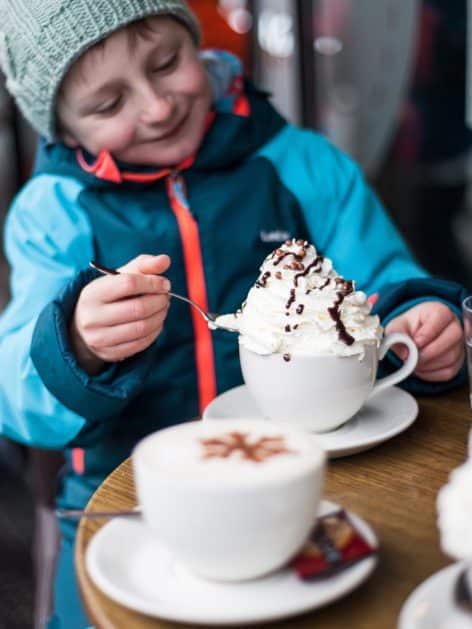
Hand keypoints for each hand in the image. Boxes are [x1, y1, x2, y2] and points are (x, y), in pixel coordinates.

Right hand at [70, 254, 170, 373]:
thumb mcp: (120, 276)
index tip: (164, 283)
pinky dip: (155, 332)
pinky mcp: (110, 353)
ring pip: (141, 328)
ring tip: (163, 308)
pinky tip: (156, 323)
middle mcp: (92, 317)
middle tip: (166, 297)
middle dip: (159, 301)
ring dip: (160, 317)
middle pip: (138, 308)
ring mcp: (100, 338)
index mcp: (93, 293)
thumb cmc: (110, 295)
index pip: (128, 283)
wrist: (85, 325)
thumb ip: (143, 266)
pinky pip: (141, 343)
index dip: (152, 282)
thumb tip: (165, 260)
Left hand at [385, 301, 463, 381]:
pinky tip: (420, 369)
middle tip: (412, 357)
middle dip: (428, 352)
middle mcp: (454, 326)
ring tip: (413, 363)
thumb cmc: (408, 328)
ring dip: (428, 364)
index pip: (440, 318)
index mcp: (440, 312)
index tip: (414, 343)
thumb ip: (397, 334)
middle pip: (451, 338)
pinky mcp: (457, 362)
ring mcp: (458, 345)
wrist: (413, 337)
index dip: (427, 333)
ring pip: (450, 357)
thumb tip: (405, 353)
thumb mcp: (397, 326)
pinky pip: (448, 372)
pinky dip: (431, 374)